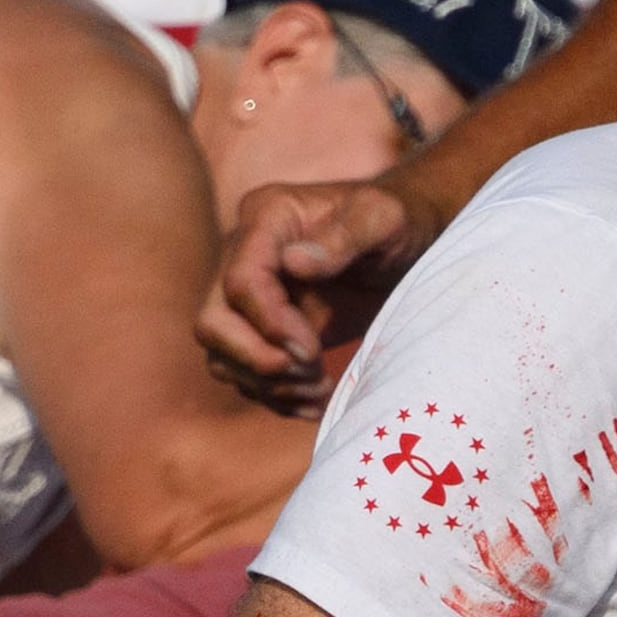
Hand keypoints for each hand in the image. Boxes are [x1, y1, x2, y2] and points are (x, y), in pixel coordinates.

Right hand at [198, 177, 435, 415]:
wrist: (403, 243)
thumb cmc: (396, 223)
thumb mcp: (384, 218)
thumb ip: (346, 235)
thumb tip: (296, 264)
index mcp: (266, 217)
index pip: (241, 281)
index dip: (270, 323)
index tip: (313, 350)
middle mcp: (242, 255)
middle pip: (213, 322)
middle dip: (256, 359)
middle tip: (312, 371)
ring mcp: (247, 296)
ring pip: (221, 355)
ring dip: (269, 384)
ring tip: (322, 386)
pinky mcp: (260, 330)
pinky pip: (244, 374)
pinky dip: (277, 396)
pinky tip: (317, 399)